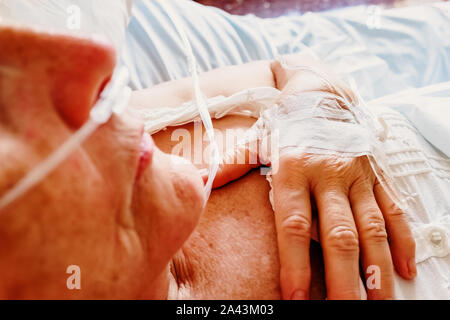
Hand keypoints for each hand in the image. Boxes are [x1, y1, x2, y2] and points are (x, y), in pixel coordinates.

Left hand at [208, 54, 415, 298]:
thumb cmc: (284, 124)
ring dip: (376, 267)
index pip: (293, 224)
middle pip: (337, 234)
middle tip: (343, 309)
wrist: (321, 94)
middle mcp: (327, 174)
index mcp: (292, 168)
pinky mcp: (375, 175)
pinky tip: (406, 268)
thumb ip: (232, 163)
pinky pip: (393, 209)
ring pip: (371, 227)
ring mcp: (356, 175)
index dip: (293, 263)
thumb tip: (200, 179)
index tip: (295, 296)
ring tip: (378, 300)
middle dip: (341, 277)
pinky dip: (402, 240)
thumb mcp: (256, 141)